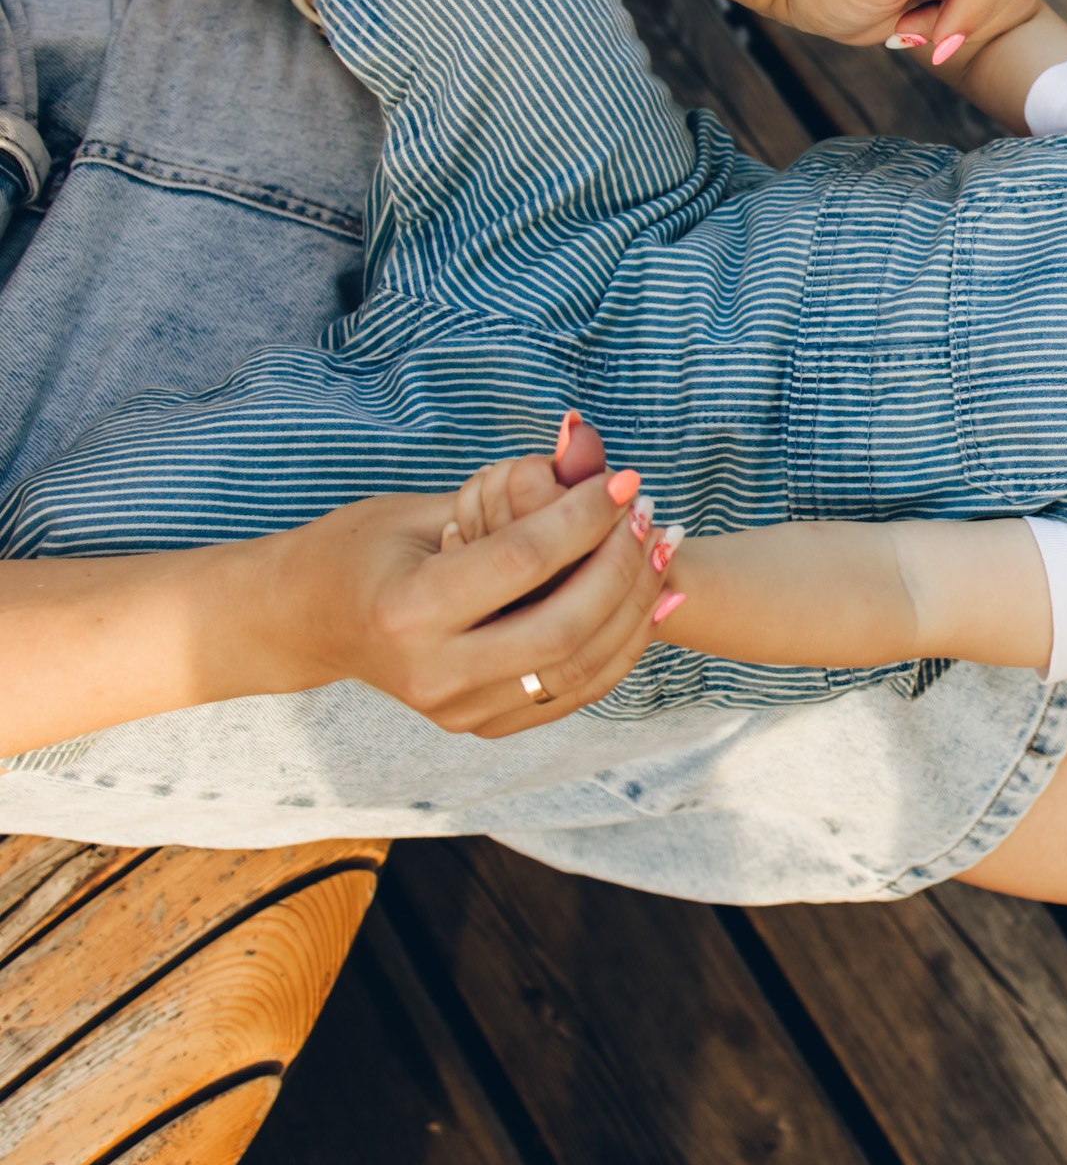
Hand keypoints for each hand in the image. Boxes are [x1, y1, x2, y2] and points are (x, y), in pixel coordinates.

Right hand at [258, 415, 677, 737]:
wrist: (309, 623)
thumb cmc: (361, 549)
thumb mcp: (419, 508)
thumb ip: (506, 487)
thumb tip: (587, 439)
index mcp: (405, 612)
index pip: (523, 560)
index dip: (585, 516)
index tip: (625, 480)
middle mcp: (433, 672)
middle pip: (564, 627)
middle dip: (621, 566)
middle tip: (650, 515)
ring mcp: (459, 710)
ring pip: (580, 668)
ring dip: (635, 607)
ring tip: (660, 549)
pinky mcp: (483, 724)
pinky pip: (575, 692)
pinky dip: (623, 644)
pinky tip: (652, 598)